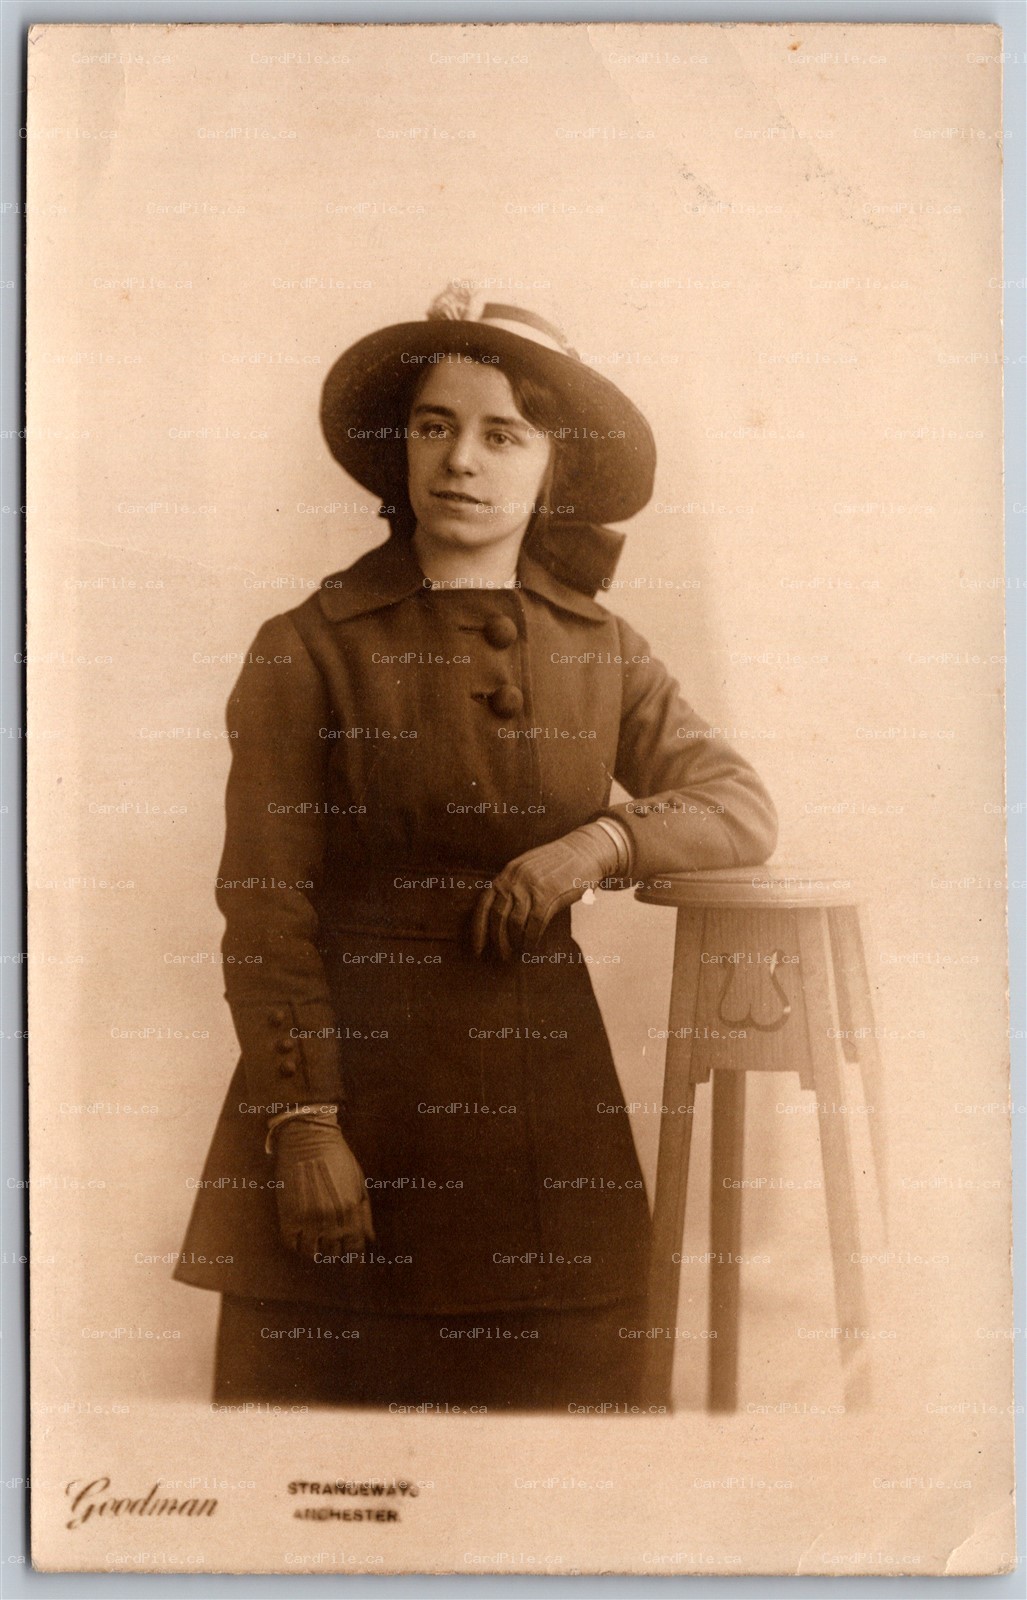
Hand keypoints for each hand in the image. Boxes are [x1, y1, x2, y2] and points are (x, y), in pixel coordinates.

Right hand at [272, 1115, 374, 1260]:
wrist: (308, 1138)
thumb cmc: (338, 1158)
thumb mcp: (359, 1183)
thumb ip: (365, 1214)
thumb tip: (371, 1239)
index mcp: (351, 1213)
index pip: (355, 1249)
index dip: (354, 1259)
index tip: (351, 1261)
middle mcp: (331, 1221)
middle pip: (333, 1253)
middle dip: (334, 1250)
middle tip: (331, 1242)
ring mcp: (308, 1221)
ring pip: (311, 1253)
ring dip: (314, 1249)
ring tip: (315, 1239)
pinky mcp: (288, 1217)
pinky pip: (292, 1244)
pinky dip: (297, 1243)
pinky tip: (300, 1234)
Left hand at [472, 824, 619, 960]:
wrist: (585, 850)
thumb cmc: (558, 863)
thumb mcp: (527, 867)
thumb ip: (513, 885)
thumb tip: (500, 914)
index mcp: (507, 873)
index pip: (483, 904)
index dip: (478, 929)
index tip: (477, 949)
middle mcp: (515, 879)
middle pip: (497, 917)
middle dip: (496, 941)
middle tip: (500, 957)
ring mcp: (531, 887)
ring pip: (515, 923)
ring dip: (514, 943)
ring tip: (516, 953)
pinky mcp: (549, 895)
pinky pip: (535, 925)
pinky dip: (531, 939)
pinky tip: (531, 947)